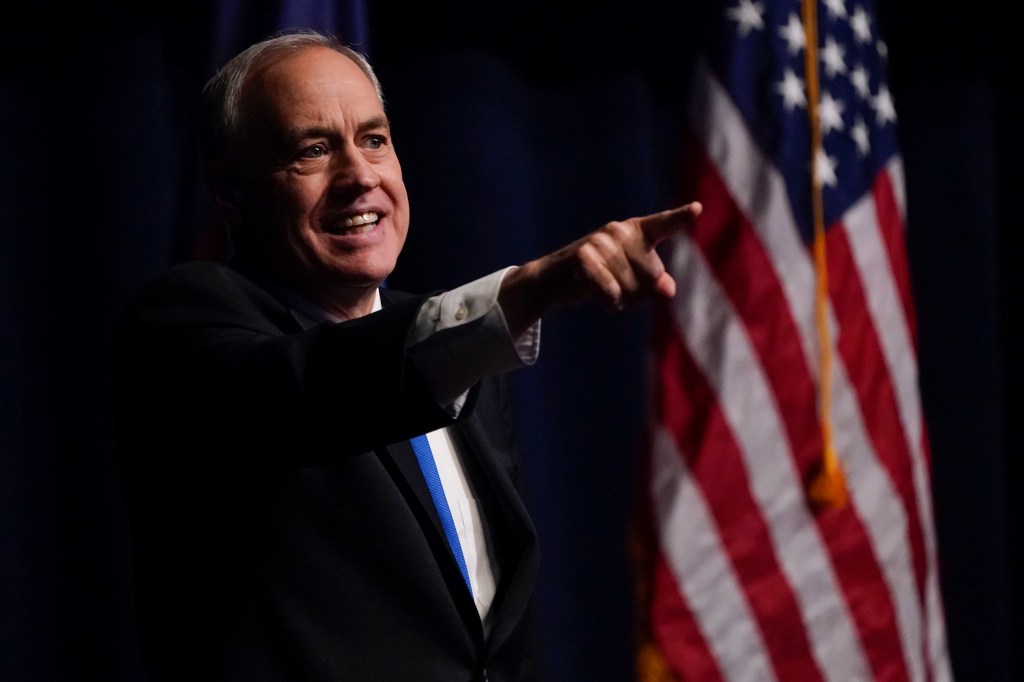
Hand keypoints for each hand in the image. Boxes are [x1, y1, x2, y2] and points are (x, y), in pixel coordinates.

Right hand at [499, 202, 701, 336]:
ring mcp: (600, 240)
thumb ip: (655, 284)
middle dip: (639, 293)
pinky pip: (611, 289)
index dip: (680, 217)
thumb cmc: (599, 279)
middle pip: (653, 276)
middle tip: (616, 288)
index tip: (697, 209)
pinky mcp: (582, 255)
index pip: (663, 225)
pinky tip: (601, 299)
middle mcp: (619, 230)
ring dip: (621, 300)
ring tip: (603, 290)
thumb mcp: (631, 282)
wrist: (553, 282)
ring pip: (631, 288)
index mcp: (636, 232)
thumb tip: (667, 289)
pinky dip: (610, 301)